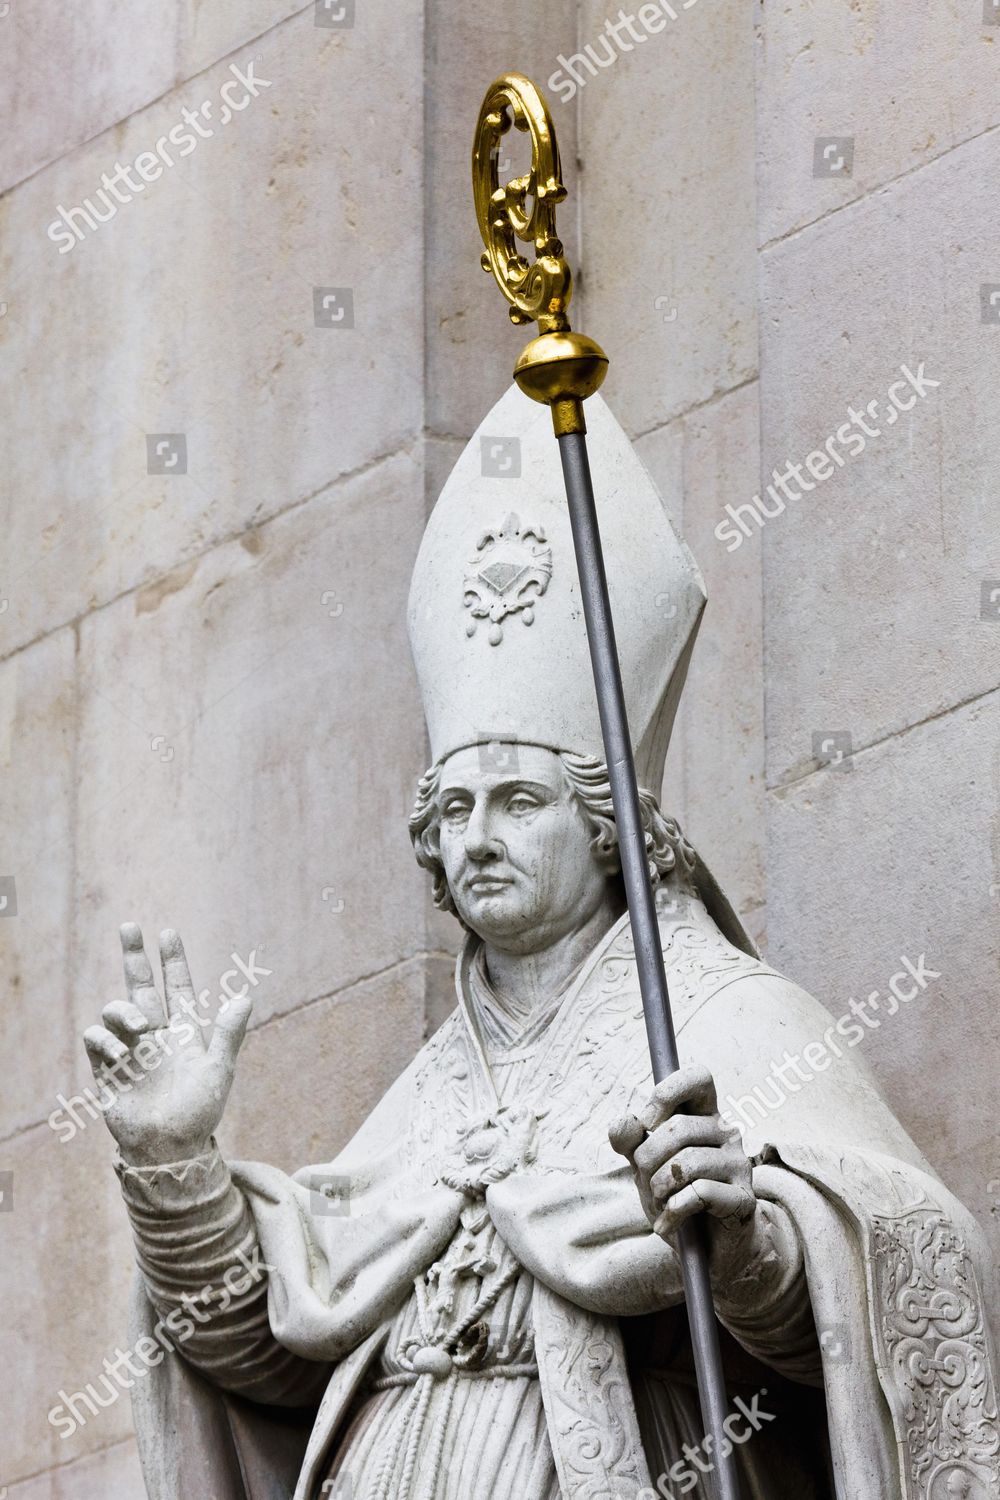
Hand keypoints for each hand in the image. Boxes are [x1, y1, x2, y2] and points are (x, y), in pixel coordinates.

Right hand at [83, 924, 251, 1166]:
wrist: (169, 1149)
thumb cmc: (198, 1112)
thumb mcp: (218, 1070)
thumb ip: (228, 1034)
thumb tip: (245, 996)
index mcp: (183, 1032)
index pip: (177, 987)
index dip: (173, 961)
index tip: (167, 932)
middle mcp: (155, 1035)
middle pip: (140, 986)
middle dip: (135, 956)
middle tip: (129, 926)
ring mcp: (130, 1049)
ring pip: (116, 1008)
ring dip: (123, 1009)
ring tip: (139, 1028)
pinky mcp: (107, 1068)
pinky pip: (96, 1037)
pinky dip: (105, 1038)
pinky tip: (122, 1055)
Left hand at [609, 1063, 756, 1271]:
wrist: (705, 1249)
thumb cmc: (675, 1196)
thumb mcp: (644, 1165)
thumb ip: (630, 1140)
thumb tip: (626, 1122)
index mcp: (704, 1116)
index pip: (697, 1078)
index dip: (665, 1095)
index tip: (646, 1126)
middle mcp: (727, 1134)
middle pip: (678, 1128)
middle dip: (648, 1160)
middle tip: (648, 1183)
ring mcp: (739, 1165)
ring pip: (686, 1163)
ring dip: (660, 1189)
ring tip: (660, 1204)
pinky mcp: (744, 1199)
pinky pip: (700, 1193)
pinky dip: (673, 1211)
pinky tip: (669, 1223)